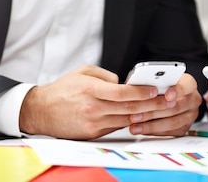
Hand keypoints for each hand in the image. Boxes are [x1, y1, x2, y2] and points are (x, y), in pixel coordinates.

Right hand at [19, 65, 185, 138]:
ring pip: (126, 120)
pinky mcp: (92, 134)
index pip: (122, 93)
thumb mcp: (83, 72)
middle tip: (167, 100)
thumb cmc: (63, 89)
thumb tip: (124, 83)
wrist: (40, 111)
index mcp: (91, 89)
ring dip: (144, 115)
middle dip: (151, 105)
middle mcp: (93, 108)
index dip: (141, 92)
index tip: (155, 89)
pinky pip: (116, 127)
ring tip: (160, 109)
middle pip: (129, 109)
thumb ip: (106, 75)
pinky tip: (141, 117)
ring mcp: (93, 123)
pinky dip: (129, 122)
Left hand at [128, 73, 202, 136]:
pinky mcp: (184, 127)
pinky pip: (169, 132)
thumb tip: (139, 85)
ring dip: (151, 125)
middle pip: (176, 107)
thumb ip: (155, 81)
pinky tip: (142, 129)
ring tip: (135, 125)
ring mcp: (190, 115)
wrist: (173, 94)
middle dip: (154, 111)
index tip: (167, 95)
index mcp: (189, 84)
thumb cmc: (164, 84)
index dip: (177, 91)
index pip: (186, 86)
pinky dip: (154, 131)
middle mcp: (193, 100)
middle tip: (136, 114)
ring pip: (172, 122)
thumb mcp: (161, 78)